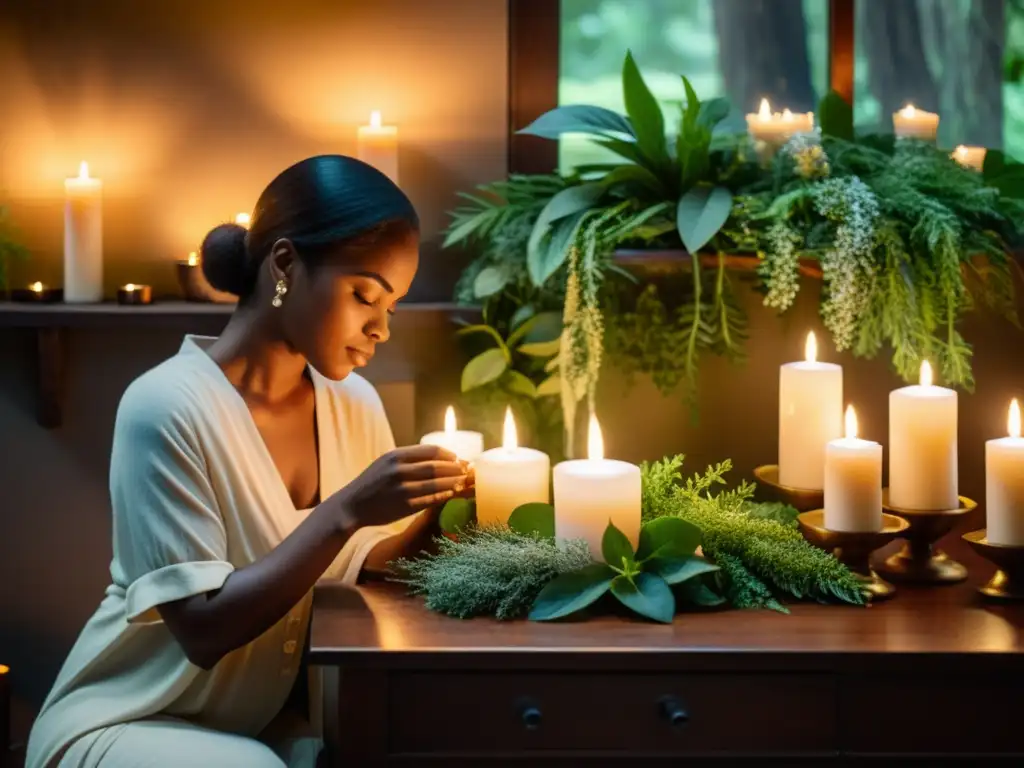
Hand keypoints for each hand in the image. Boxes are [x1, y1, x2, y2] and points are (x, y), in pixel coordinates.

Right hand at [330, 444, 470, 531]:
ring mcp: (401, 489)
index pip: (430, 451)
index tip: (458, 458)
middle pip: (436, 466)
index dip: (448, 454)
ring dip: (454, 483)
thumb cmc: (372, 483)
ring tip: (464, 482)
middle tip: (467, 470)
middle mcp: (398, 470)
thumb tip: (438, 457)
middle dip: (456, 468)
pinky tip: (451, 494)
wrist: (351, 506)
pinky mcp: (403, 507)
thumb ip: (408, 459)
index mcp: (395, 456)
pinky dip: (443, 496)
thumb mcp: (386, 463)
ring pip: (436, 483)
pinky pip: (430, 500)